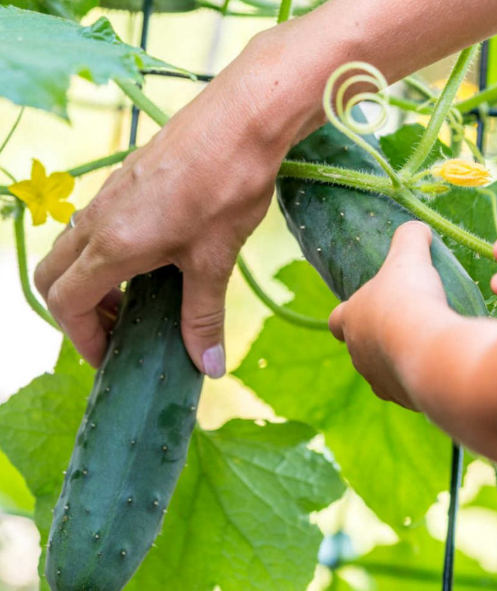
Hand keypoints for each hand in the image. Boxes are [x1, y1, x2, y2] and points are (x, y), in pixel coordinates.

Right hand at [33, 36, 299, 375]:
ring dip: (94, 283)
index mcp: (111, 245)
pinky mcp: (128, 180)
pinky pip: (98, 226)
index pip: (64, 302)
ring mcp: (109, 195)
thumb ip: (204, 317)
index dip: (82, 338)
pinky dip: (109, 255)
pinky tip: (155, 260)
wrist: (242, 119)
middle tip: (120, 330)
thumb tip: (209, 366)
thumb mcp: (215, 261)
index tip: (111, 356)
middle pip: (54, 275)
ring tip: (139, 300)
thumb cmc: (227, 188)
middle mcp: (98, 218)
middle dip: (78, 312)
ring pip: (75, 249)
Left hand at [329, 222, 448, 408]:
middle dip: (378, 336)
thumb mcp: (409, 258)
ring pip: (382, 371)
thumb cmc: (409, 299)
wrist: (430, 352)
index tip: (365, 308)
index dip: (348, 313)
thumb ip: (410, 239)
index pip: (336, 320)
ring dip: (397, 360)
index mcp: (349, 321)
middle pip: (360, 346)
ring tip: (423, 345)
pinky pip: (408, 389)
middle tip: (404, 323)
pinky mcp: (403, 400)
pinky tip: (437, 366)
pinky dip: (418, 379)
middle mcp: (357, 355)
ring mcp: (378, 381)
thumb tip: (416, 228)